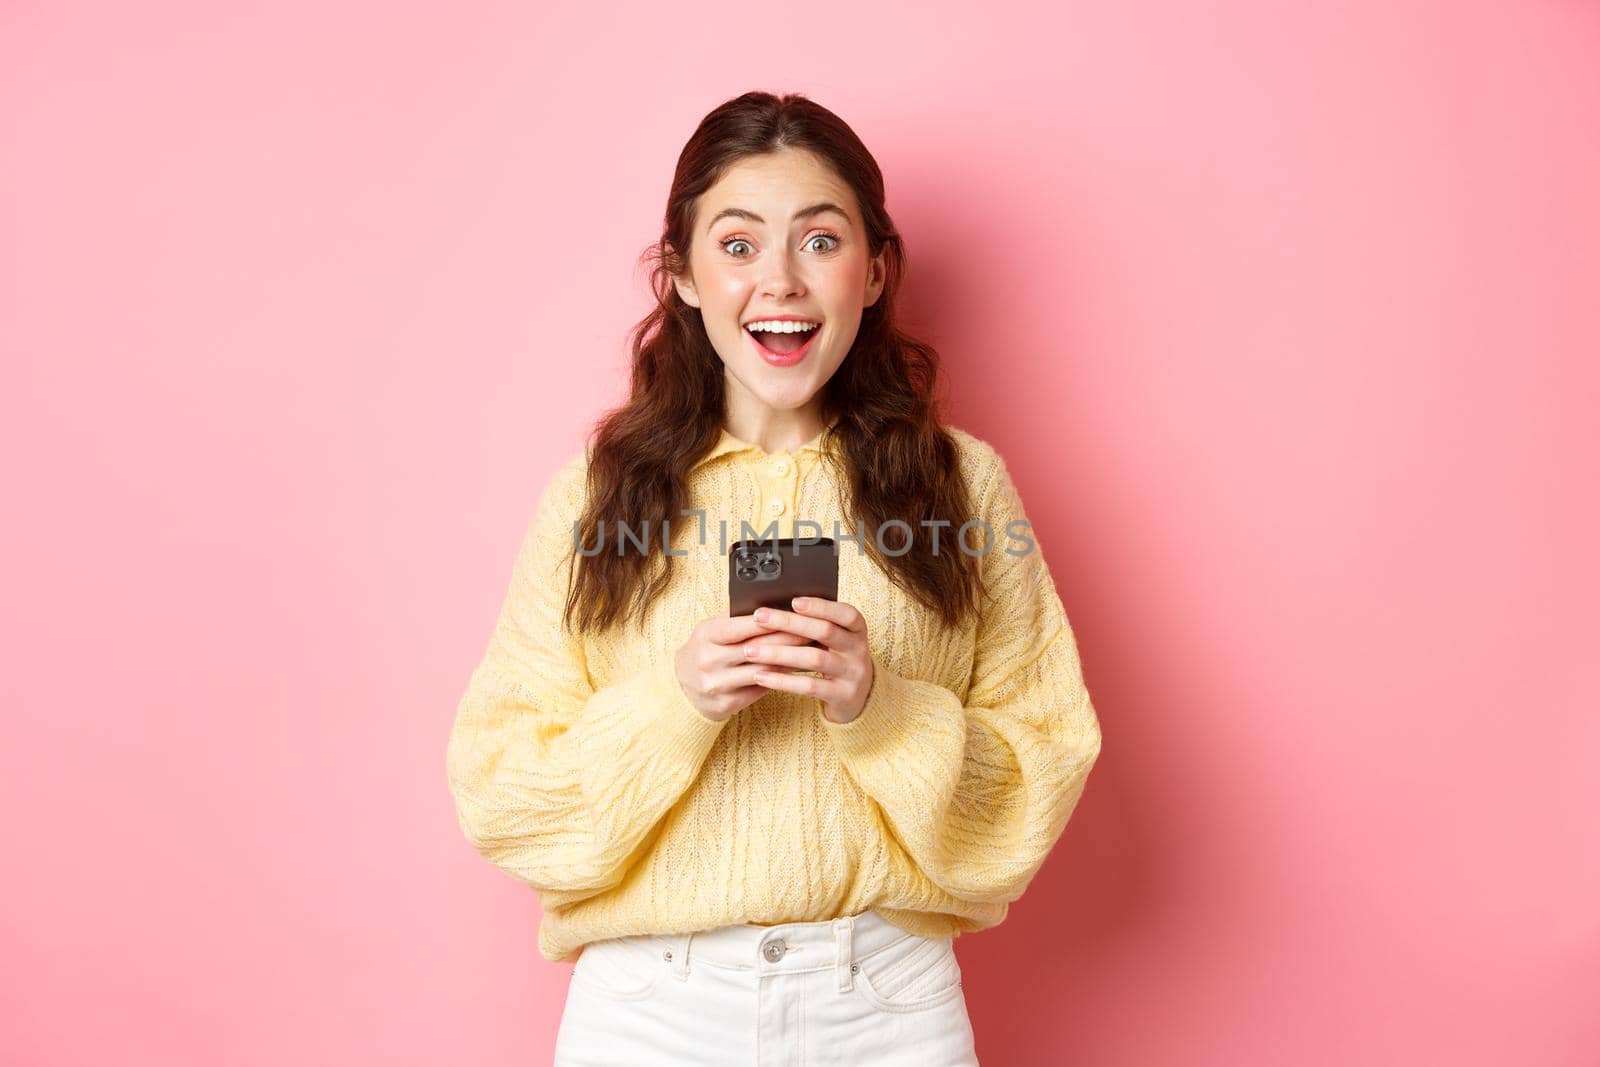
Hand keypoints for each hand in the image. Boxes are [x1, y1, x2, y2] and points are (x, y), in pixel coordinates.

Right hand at [674, 611, 813, 722]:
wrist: (682, 689)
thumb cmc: (705, 650)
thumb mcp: (711, 630)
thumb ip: (736, 619)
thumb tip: (772, 604)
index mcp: (705, 636)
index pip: (740, 626)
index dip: (768, 621)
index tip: (794, 614)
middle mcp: (709, 661)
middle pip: (756, 649)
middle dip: (787, 639)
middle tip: (813, 631)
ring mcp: (718, 684)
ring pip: (762, 670)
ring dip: (790, 661)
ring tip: (812, 650)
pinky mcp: (728, 703)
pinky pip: (761, 688)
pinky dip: (782, 678)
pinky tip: (800, 670)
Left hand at [741, 597, 874, 723]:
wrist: (857, 697)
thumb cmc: (835, 658)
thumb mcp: (834, 640)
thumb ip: (814, 624)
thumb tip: (774, 608)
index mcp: (857, 629)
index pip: (846, 613)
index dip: (821, 606)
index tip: (793, 601)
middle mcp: (859, 649)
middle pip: (825, 631)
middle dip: (789, 623)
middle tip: (759, 617)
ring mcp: (853, 674)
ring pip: (814, 659)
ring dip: (780, 653)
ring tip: (751, 650)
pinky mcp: (843, 696)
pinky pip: (809, 686)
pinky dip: (783, 680)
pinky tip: (761, 676)